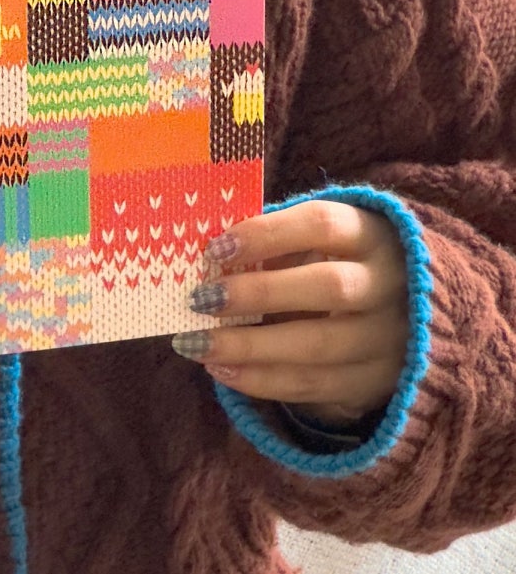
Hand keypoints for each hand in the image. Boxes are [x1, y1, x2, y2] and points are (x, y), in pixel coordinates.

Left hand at [172, 200, 408, 424]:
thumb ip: (279, 241)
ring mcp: (388, 339)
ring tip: (196, 344)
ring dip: (249, 347)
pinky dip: (261, 380)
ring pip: (317, 345)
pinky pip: (313, 385)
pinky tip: (220, 369)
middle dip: (259, 293)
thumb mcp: (325, 239)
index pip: (323, 225)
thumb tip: (213, 254)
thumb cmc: (344, 260)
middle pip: (327, 287)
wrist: (414, 312)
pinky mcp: (374, 382)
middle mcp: (389, 285)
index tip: (216, 248)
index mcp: (372, 234)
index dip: (268, 234)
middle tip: (201, 299)